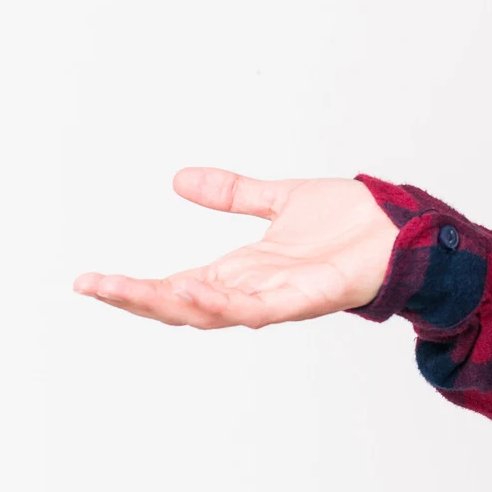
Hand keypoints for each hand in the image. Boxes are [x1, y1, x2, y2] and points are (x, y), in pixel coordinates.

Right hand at [73, 169, 399, 327]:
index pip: (175, 285)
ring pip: (215, 312)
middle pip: (183, 305)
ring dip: (173, 303)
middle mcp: (256, 289)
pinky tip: (197, 290)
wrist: (403, 225)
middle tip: (93, 287)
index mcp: (243, 271)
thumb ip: (234, 194)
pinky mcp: (311, 297)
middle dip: (136, 299)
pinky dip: (227, 303)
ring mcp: (281, 296)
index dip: (133, 287)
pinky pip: (262, 308)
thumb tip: (180, 178)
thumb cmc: (352, 221)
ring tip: (132, 290)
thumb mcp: (280, 200)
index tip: (88, 281)